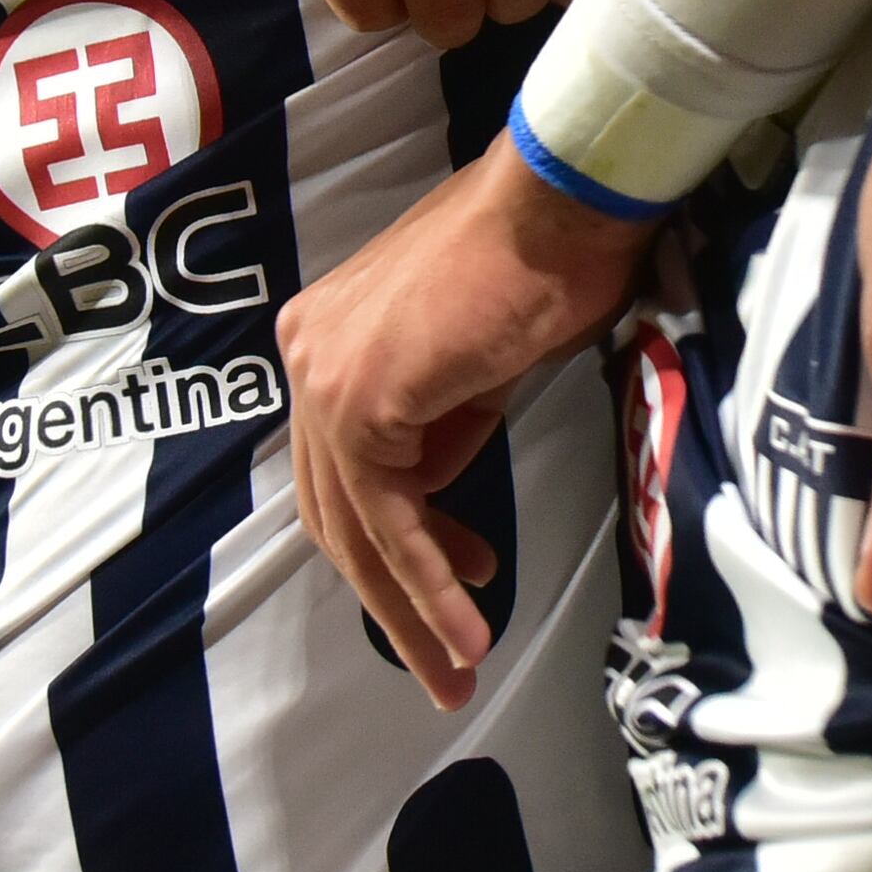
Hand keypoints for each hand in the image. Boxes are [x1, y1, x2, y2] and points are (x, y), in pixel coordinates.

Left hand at [280, 139, 650, 703]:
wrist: (563, 204)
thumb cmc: (544, 262)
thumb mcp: (478, 365)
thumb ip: (441, 422)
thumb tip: (435, 485)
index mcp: (327, 337)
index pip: (346, 469)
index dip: (400, 542)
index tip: (465, 575)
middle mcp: (308, 352)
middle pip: (339, 509)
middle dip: (394, 598)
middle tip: (445, 663)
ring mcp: (324, 375)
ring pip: (358, 527)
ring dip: (411, 609)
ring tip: (458, 667)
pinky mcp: (358, 400)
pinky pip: (390, 517)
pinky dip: (427, 581)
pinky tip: (465, 630)